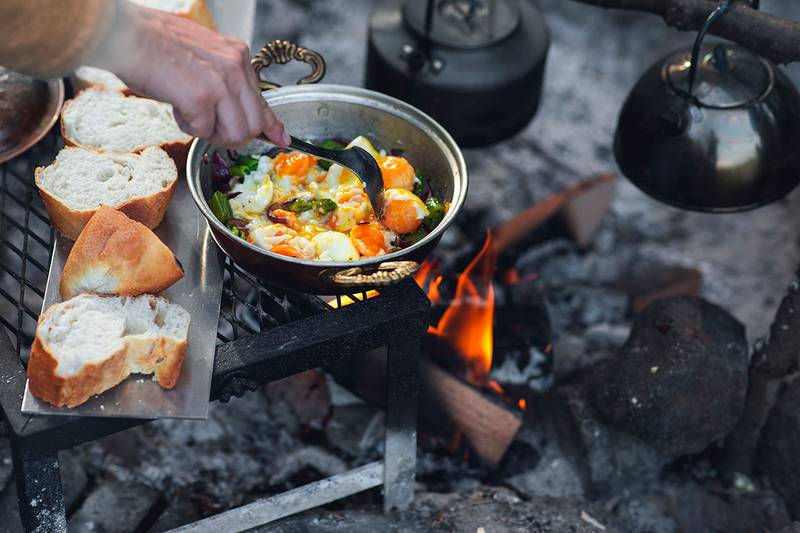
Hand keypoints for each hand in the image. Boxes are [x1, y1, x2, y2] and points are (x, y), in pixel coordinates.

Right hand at [110, 4, 288, 147]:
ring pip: (236, 133)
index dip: (272, 126)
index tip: (281, 139)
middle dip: (232, 135)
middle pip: (253, 124)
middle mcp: (235, 67)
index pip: (263, 100)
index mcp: (237, 56)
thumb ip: (225, 83)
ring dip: (212, 134)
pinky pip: (204, 131)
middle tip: (209, 126)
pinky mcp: (201, 98)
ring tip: (191, 114)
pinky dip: (188, 126)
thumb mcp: (204, 58)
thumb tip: (239, 112)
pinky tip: (176, 106)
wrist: (125, 35)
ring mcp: (220, 83)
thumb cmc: (155, 45)